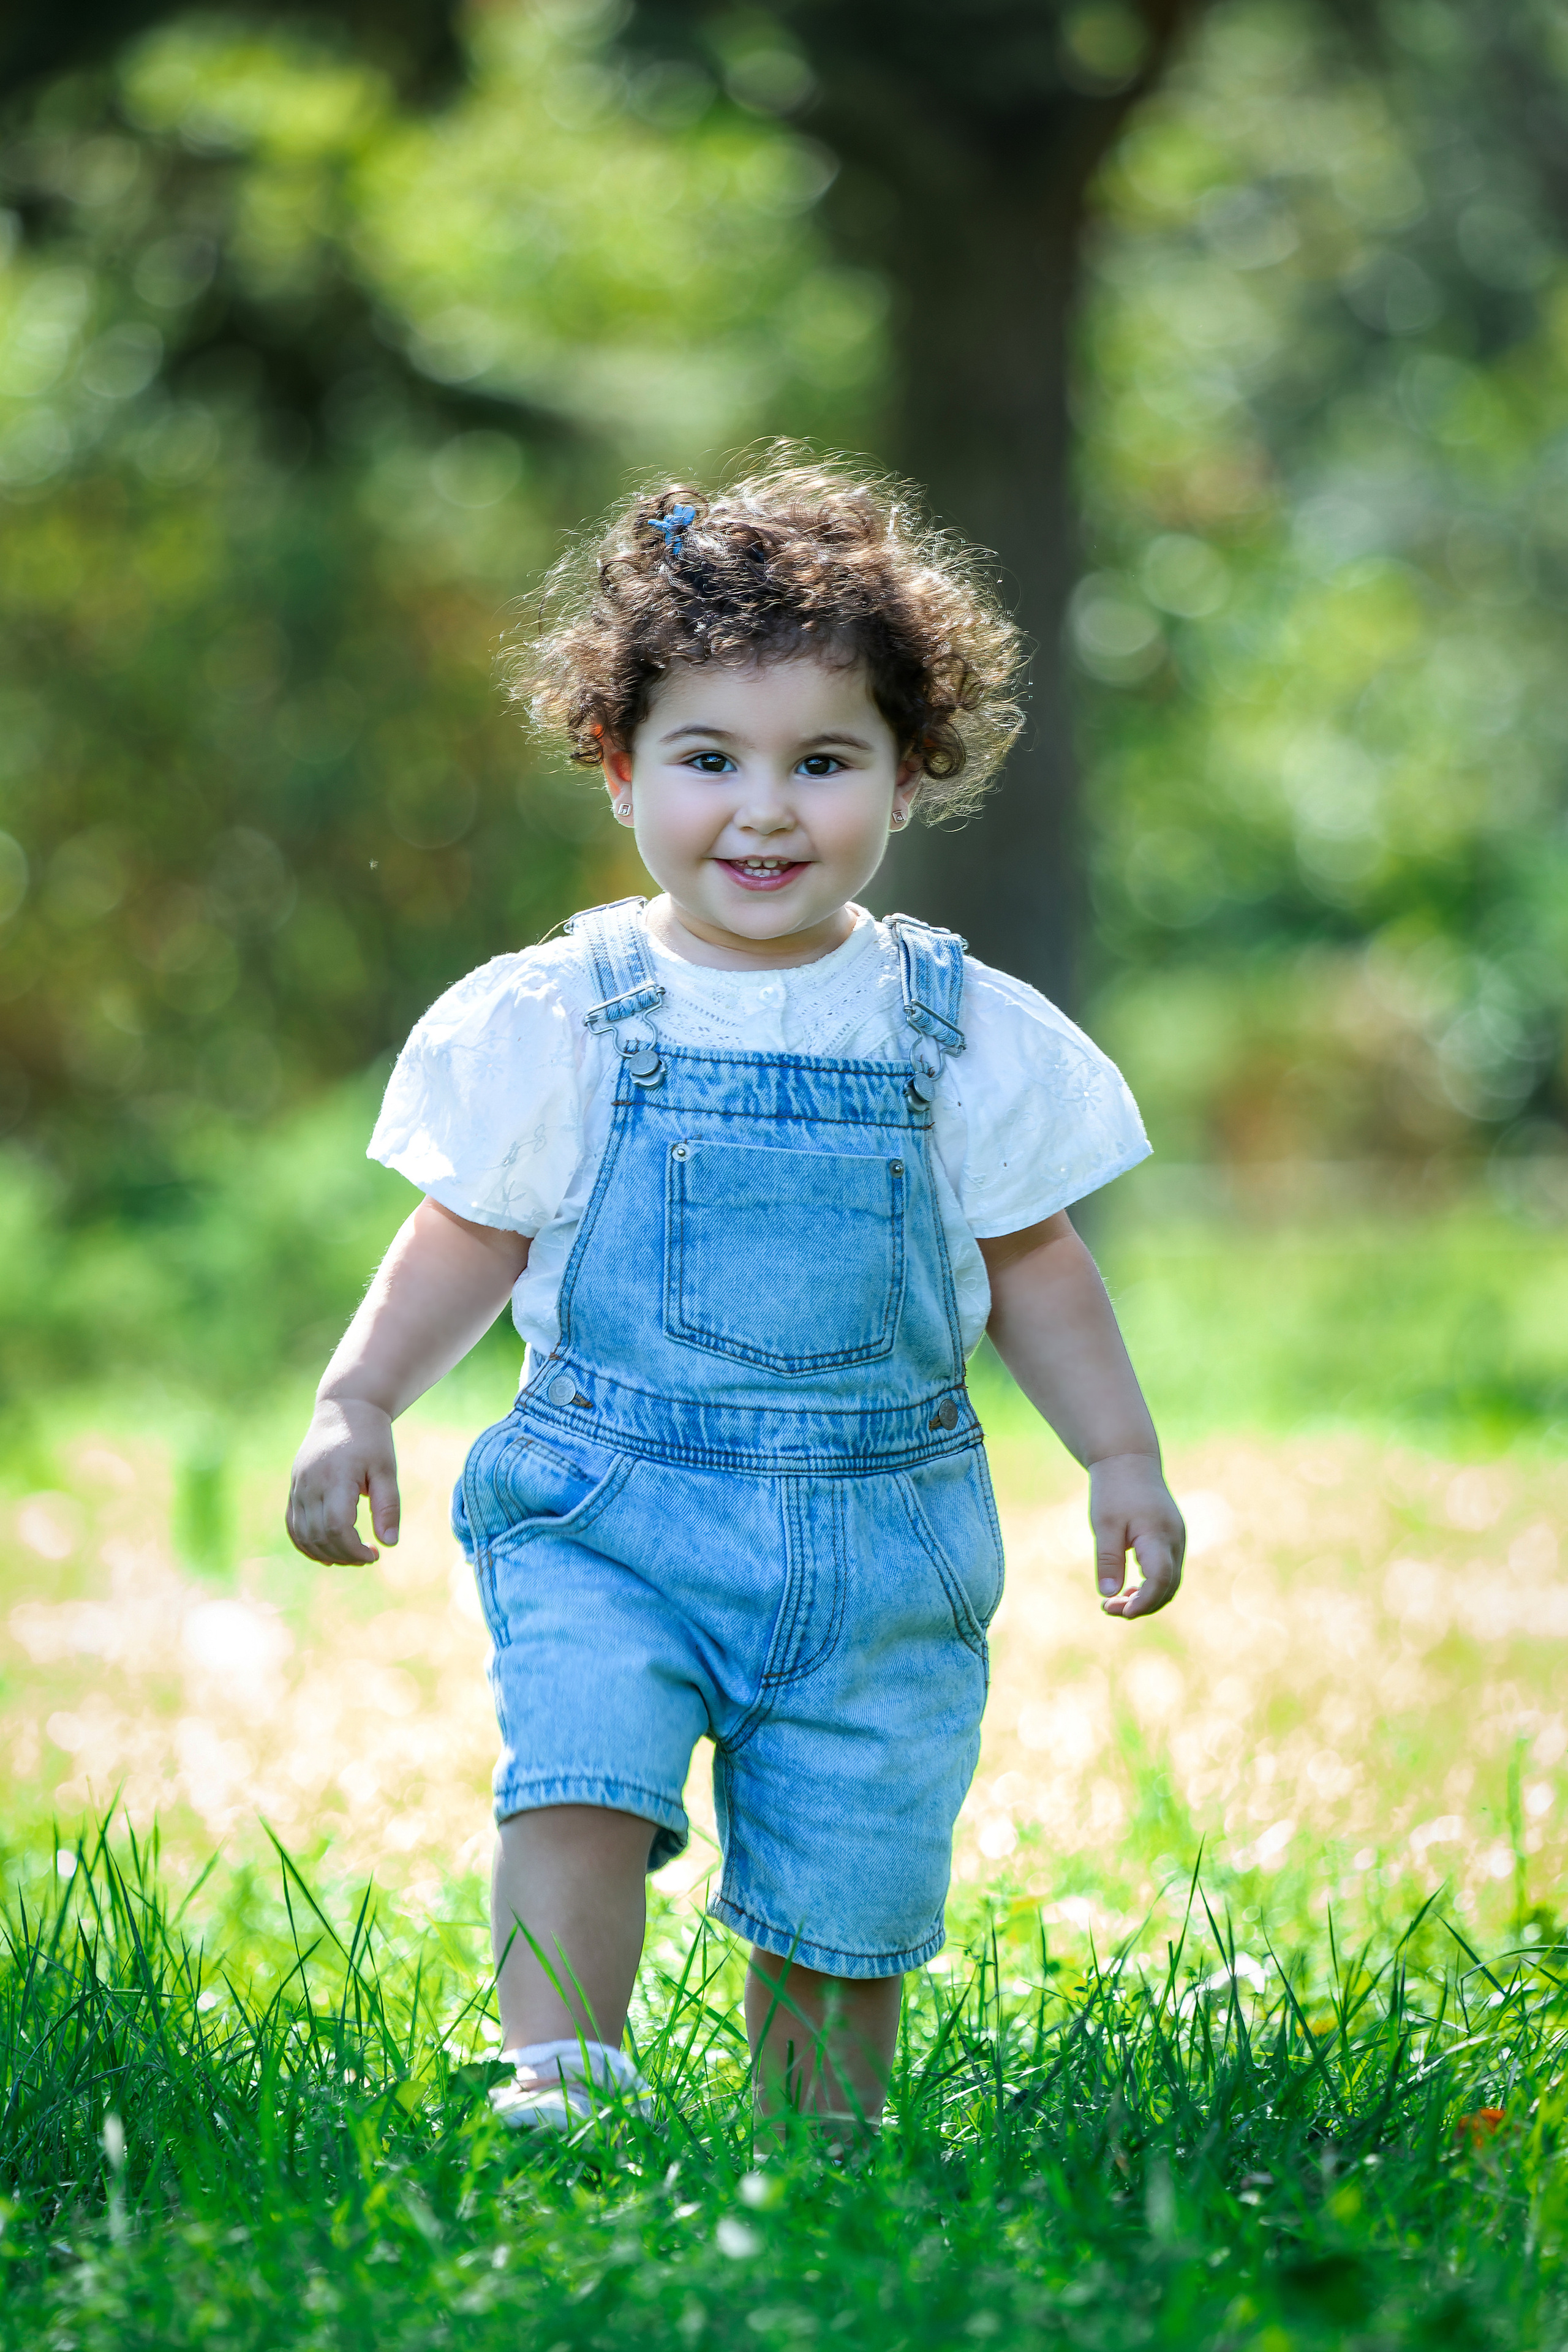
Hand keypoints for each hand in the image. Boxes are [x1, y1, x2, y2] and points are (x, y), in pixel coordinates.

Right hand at [286, 1399, 399, 1564]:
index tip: (375, 1555)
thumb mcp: (386, 1469)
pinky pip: (293, 1525)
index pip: (337, 1527)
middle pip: (319, 1536)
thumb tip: (390, 1544)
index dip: (354, 1550)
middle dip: (344, 1556)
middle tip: (368, 1558)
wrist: (343, 1410)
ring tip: (351, 1556)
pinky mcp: (294, 1488)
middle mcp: (311, 1484)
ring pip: (303, 1535)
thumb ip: (388, 1506)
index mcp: (336, 1477)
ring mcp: (298, 1486)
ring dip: (325, 1554)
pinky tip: (328, 1552)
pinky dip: (307, 1544)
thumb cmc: (371, 1439)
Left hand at [1089, 1453, 1183, 1619]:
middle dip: (1142, 1605)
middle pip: (1168, 1587)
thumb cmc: (1114, 1489)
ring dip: (1146, 1598)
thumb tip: (1108, 1593)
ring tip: (1114, 1603)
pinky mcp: (1171, 1538)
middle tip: (1108, 1608)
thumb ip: (1108, 1559)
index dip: (1144, 1602)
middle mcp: (1174, 1540)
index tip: (1120, 1612)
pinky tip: (1128, 1588)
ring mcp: (1176, 1539)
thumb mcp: (1105, 1524)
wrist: (1129, 1459)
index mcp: (1159, 1535)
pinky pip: (1167, 1571)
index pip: (1160, 1580)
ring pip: (1170, 1582)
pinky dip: (1150, 1585)